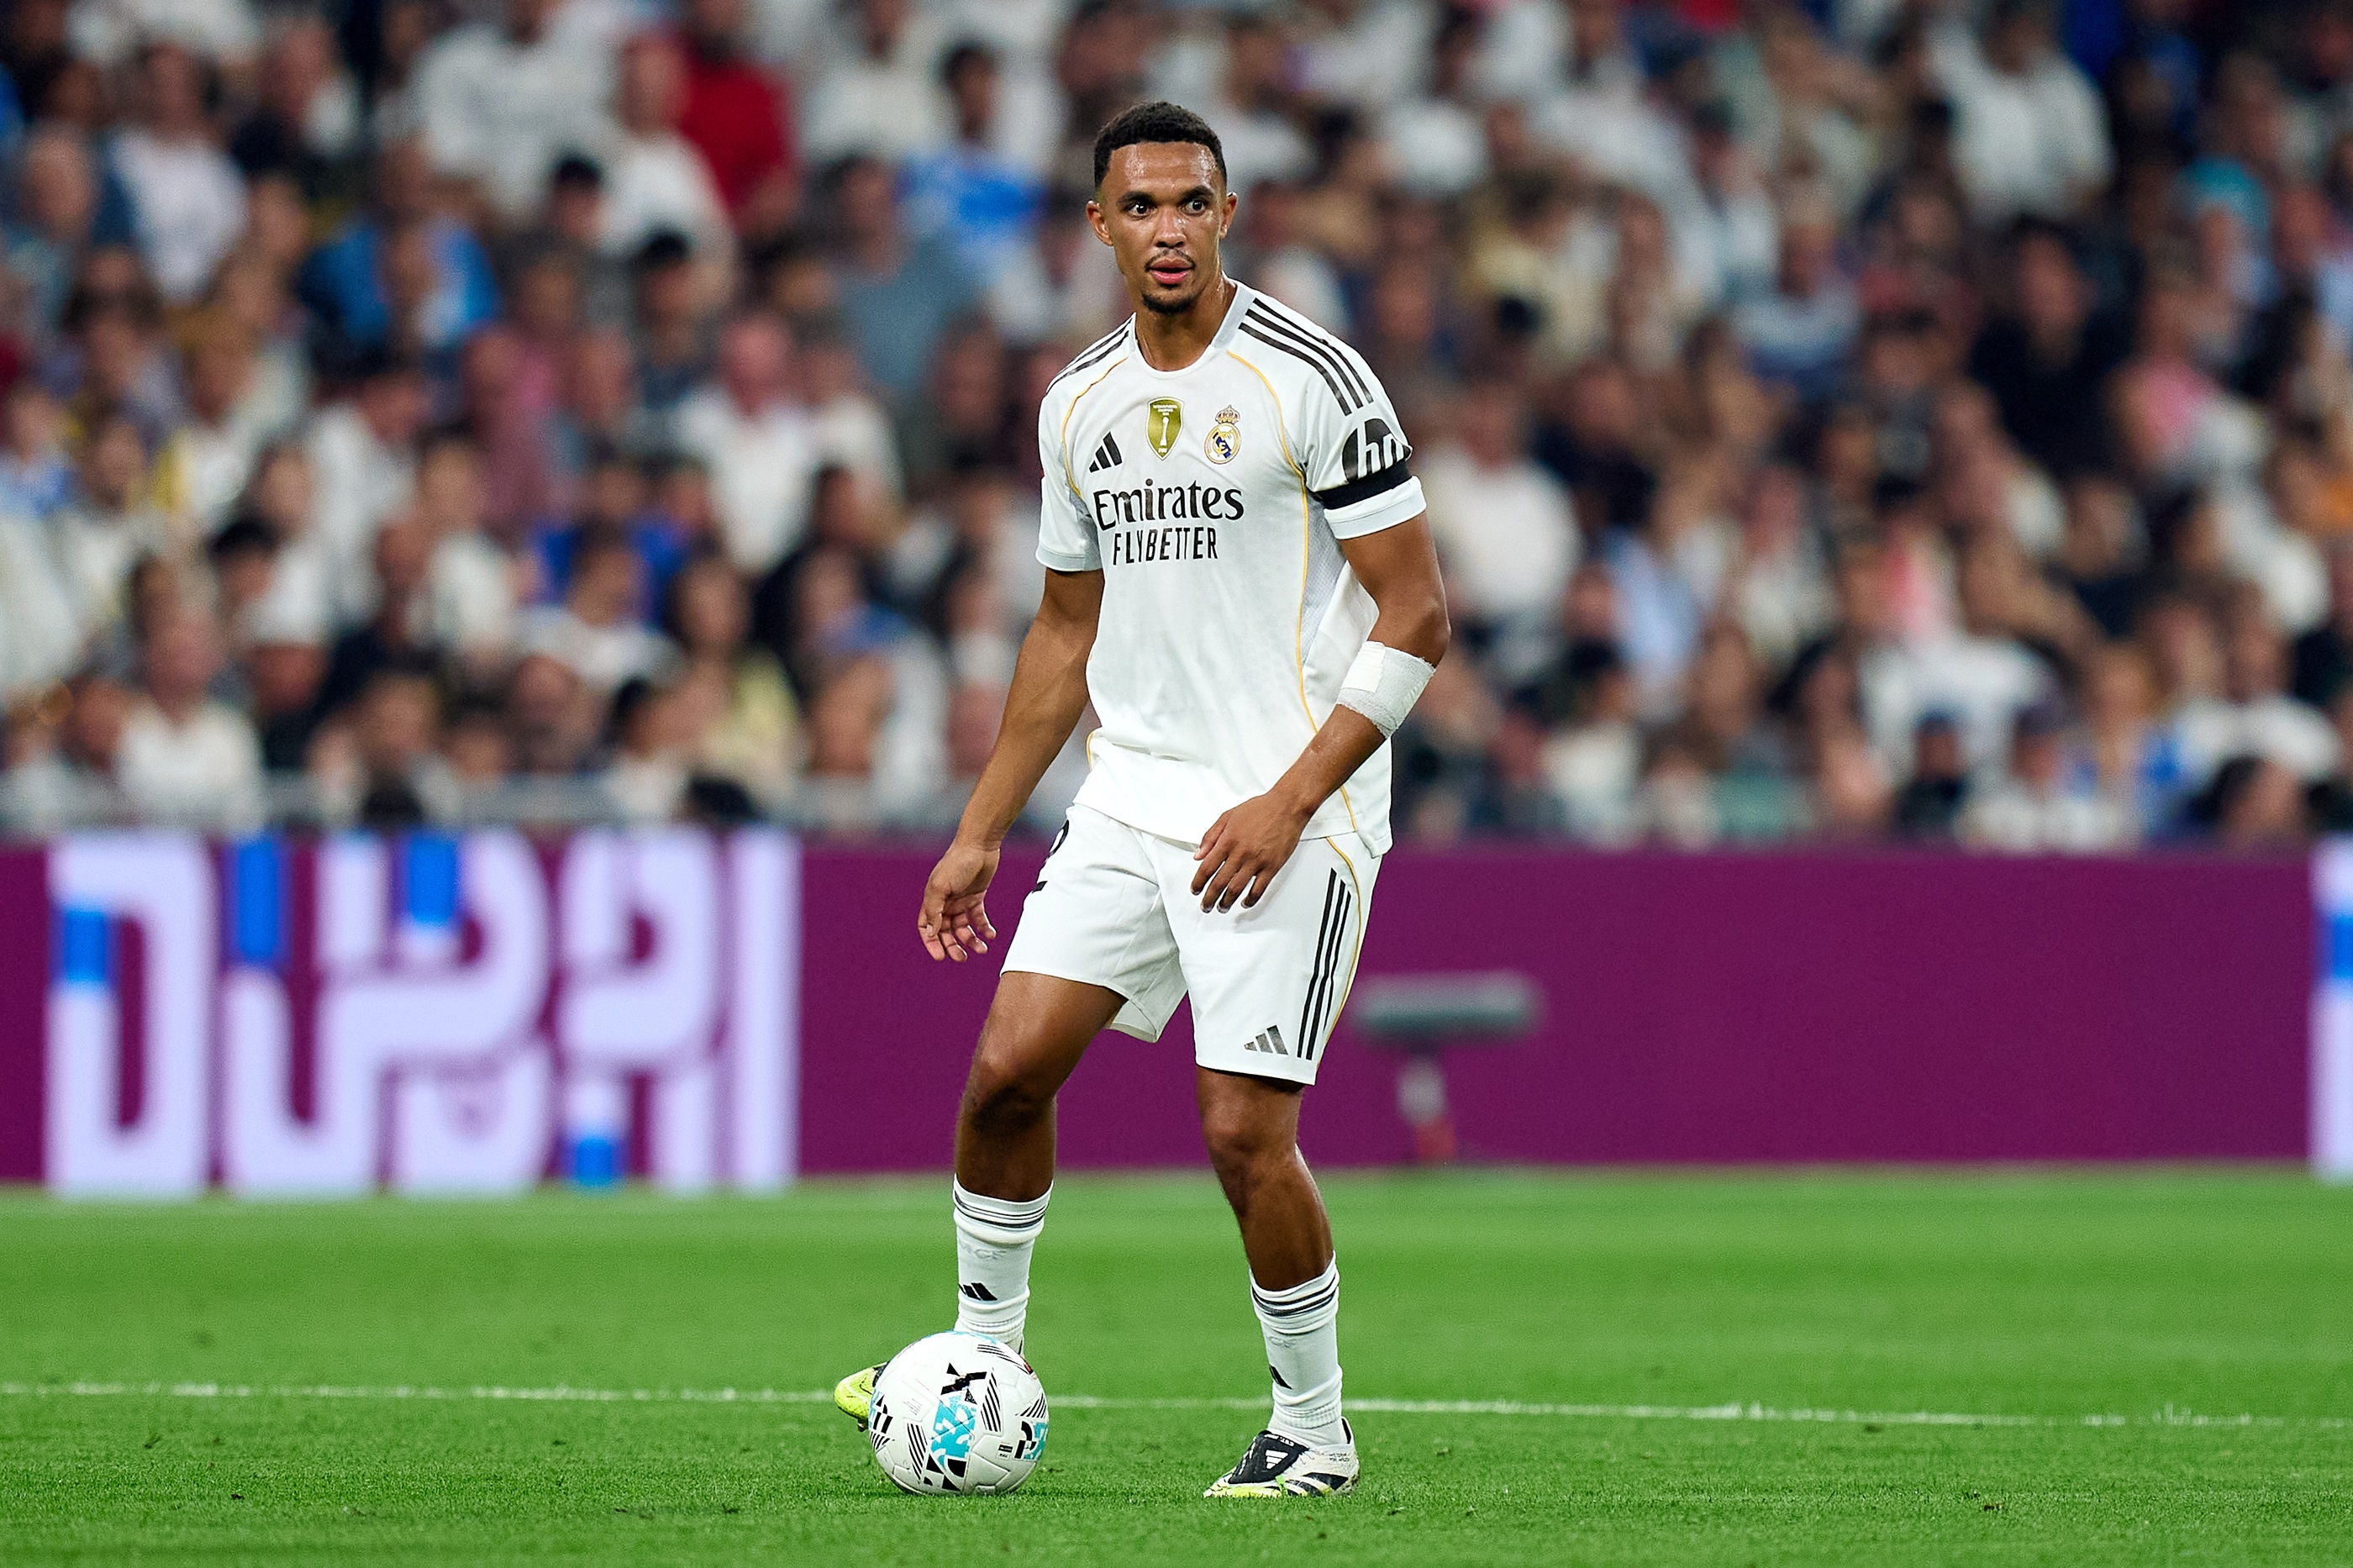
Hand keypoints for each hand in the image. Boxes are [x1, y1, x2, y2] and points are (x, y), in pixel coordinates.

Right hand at [919, 839, 999, 961]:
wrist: (979, 845)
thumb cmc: (957, 862)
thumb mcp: (941, 887)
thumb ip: (934, 910)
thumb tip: (930, 932)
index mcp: (932, 900)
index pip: (926, 928)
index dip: (931, 943)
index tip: (940, 956)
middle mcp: (945, 903)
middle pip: (946, 932)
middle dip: (953, 946)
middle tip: (962, 958)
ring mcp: (961, 901)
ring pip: (963, 928)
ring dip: (971, 941)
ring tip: (981, 949)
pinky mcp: (976, 898)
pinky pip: (979, 918)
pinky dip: (984, 928)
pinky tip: (991, 935)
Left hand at [1191, 793, 1309, 911]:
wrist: (1287, 806)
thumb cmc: (1260, 809)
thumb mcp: (1228, 816)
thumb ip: (1210, 836)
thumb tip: (1198, 855)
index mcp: (1228, 840)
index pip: (1206, 868)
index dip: (1198, 882)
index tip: (1195, 889)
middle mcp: (1240, 853)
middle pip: (1219, 883)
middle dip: (1209, 898)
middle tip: (1205, 906)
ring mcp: (1257, 861)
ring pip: (1236, 889)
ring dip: (1226, 902)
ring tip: (1221, 907)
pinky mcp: (1272, 866)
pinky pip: (1259, 889)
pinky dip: (1250, 900)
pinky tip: (1245, 902)